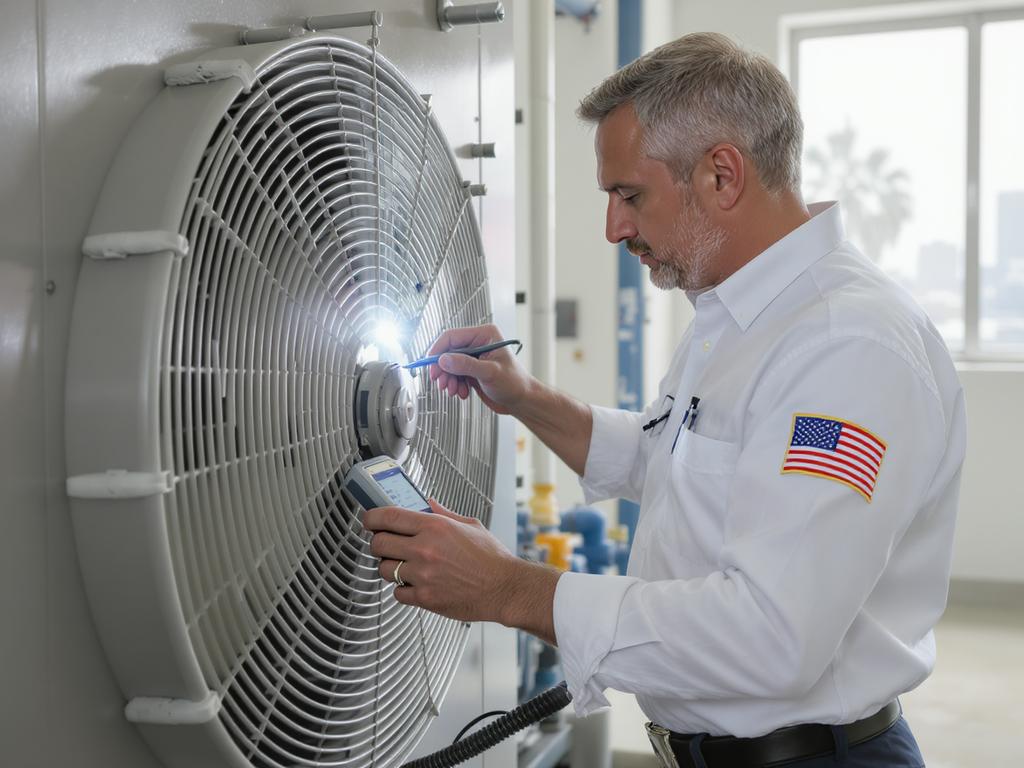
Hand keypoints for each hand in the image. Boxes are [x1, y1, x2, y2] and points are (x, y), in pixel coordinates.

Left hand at [364, 500, 520, 622]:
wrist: (504, 588)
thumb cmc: (491, 558)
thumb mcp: (469, 525)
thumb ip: (443, 513)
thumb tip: (426, 502)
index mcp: (435, 527)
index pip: (388, 517)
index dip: (372, 517)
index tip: (369, 520)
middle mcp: (425, 549)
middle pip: (378, 543)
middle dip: (378, 543)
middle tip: (386, 544)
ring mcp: (423, 575)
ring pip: (384, 569)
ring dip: (389, 567)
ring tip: (403, 565)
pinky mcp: (425, 598)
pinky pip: (397, 592)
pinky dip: (403, 589)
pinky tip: (416, 583)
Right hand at [426, 324, 532, 414]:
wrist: (522, 400)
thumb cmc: (515, 383)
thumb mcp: (490, 373)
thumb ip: (466, 365)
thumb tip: (444, 359)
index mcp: (484, 335)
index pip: (452, 336)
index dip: (438, 350)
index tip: (430, 364)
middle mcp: (477, 343)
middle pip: (447, 352)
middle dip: (443, 369)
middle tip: (441, 383)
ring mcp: (474, 358)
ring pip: (449, 365)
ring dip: (448, 379)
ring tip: (453, 391)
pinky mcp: (471, 370)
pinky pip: (454, 375)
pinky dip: (454, 385)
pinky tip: (462, 393)